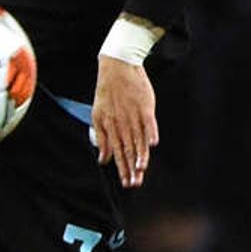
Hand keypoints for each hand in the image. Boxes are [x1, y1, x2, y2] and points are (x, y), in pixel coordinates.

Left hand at [91, 55, 156, 188]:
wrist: (118, 68)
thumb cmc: (107, 93)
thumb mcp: (98, 115)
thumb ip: (102, 138)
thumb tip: (102, 159)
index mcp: (110, 126)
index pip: (117, 153)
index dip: (122, 168)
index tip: (126, 182)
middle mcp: (122, 123)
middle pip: (128, 149)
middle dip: (131, 168)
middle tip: (134, 183)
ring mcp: (134, 115)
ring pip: (138, 139)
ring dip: (140, 156)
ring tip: (141, 170)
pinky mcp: (145, 107)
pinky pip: (148, 123)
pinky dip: (150, 133)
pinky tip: (152, 144)